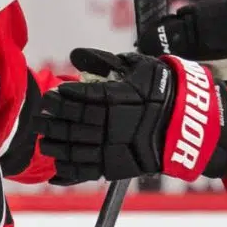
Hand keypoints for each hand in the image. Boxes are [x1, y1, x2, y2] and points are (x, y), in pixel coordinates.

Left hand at [40, 48, 226, 184]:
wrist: (185, 124)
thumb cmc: (163, 90)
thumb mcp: (137, 66)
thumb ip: (104, 61)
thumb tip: (76, 55)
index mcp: (113, 98)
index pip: (77, 97)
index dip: (60, 98)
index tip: (51, 96)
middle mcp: (109, 123)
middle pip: (70, 122)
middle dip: (52, 120)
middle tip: (40, 117)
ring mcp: (112, 147)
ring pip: (73, 148)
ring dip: (55, 145)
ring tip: (45, 140)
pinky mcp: (115, 166)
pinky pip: (86, 171)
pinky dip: (68, 171)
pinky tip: (57, 167)